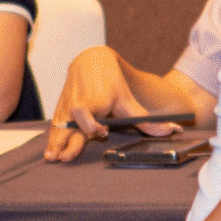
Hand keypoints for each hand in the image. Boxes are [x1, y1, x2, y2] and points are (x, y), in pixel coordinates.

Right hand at [46, 46, 177, 160]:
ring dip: (56, 145)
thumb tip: (171, 131)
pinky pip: (55, 128)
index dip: (96, 128)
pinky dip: (52, 140)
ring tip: (52, 159)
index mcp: (94, 102)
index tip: (104, 132)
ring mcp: (66, 109)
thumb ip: (146, 120)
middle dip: (68, 143)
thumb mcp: (128, 100)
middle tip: (65, 158)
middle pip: (72, 128)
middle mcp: (78, 106)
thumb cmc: (110, 82)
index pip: (92, 120)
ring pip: (60, 130)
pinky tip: (49, 154)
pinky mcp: (60, 111)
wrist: (90, 62)